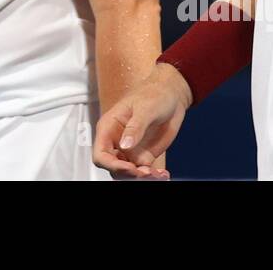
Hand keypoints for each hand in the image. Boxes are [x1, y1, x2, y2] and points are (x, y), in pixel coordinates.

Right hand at [93, 63, 192, 178]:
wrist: (171, 96)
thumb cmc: (153, 95)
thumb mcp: (145, 108)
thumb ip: (135, 127)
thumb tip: (124, 145)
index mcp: (109, 128)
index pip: (100, 154)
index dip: (112, 165)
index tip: (130, 168)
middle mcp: (116, 142)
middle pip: (113, 168)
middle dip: (129, 175)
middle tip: (147, 173)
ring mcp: (130, 151)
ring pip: (128, 174)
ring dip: (142, 178)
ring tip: (159, 175)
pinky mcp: (143, 155)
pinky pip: (144, 173)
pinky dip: (153, 177)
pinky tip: (164, 175)